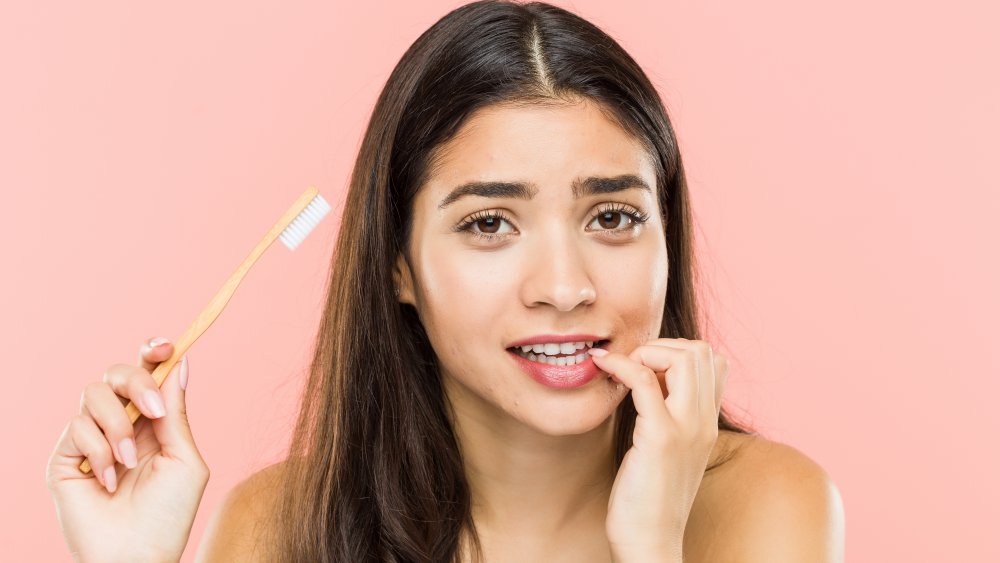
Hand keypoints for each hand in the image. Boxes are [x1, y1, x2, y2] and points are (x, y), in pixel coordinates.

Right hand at [46, 337, 209, 562]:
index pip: (147, 373)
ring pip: (93, 394)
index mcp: (154, 421)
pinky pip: (77, 427)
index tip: (167, 347)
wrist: (137, 555)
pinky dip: (100, 451)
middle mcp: (121, 424)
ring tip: (130, 463)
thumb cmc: (168, 514)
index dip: (153, 352)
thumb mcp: (184, 458)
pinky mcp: (66, 457)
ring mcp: (91, 439)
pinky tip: (111, 481)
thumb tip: (180, 363)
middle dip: (137, 382)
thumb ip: (176, 412)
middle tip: (153, 412)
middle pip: (117, 372)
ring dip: (118, 427)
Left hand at [591, 337, 726, 561]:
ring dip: (647, 351)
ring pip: (684, 357)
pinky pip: (644, 381)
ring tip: (621, 368)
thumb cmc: (648, 499)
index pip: (714, 362)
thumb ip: (667, 418)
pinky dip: (621, 365)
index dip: (678, 351)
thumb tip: (644, 383)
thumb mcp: (668, 451)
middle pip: (703, 351)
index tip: (646, 367)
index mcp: (708, 424)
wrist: (651, 543)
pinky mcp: (660, 439)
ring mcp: (687, 429)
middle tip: (633, 365)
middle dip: (662, 344)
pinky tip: (603, 369)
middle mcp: (704, 422)